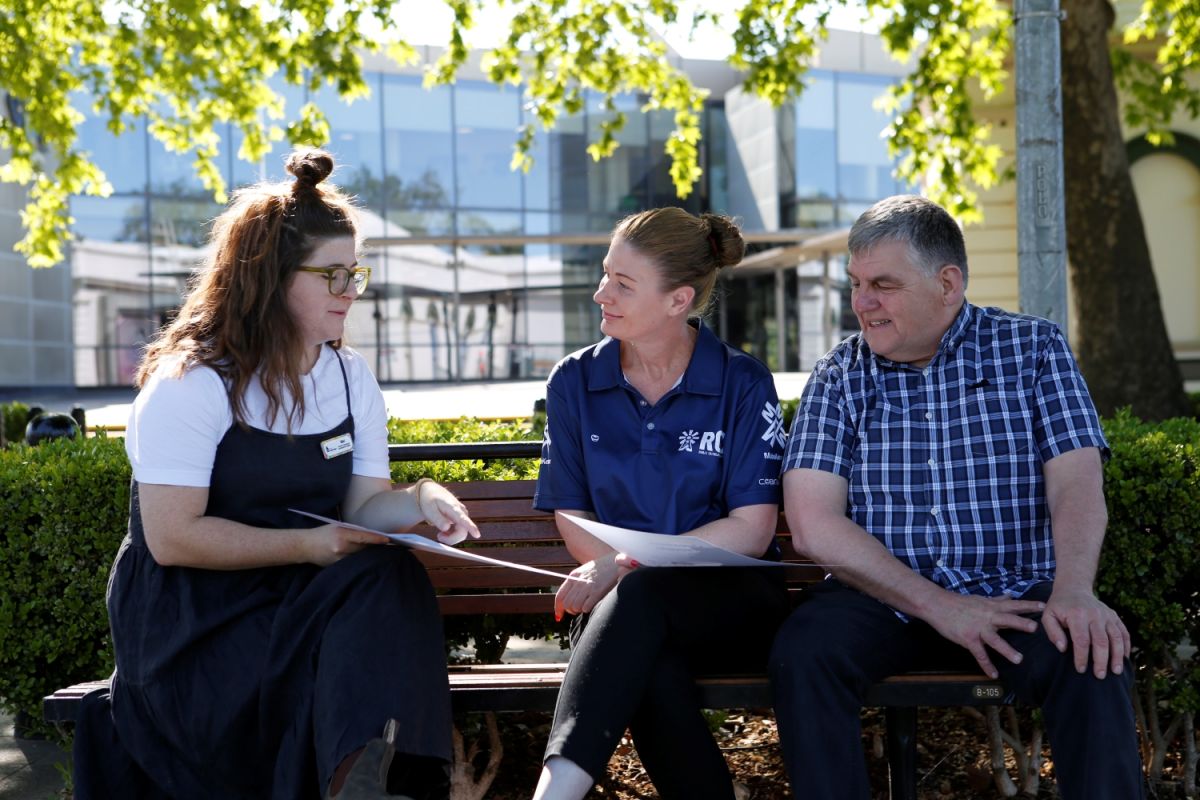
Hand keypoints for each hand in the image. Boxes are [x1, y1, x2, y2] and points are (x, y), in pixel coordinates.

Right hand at [303, 523, 389, 566]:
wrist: (304, 546)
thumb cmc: (322, 533)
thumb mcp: (337, 527)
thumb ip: (352, 531)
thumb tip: (369, 535)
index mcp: (341, 535)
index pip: (363, 537)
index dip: (376, 539)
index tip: (387, 540)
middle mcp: (341, 547)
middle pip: (363, 549)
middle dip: (373, 547)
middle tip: (386, 545)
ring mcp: (339, 559)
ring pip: (359, 558)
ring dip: (366, 555)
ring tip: (376, 553)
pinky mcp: (336, 566)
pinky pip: (351, 563)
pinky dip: (357, 561)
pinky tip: (363, 560)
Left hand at [414, 481, 480, 544]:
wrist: (432, 492)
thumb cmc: (430, 500)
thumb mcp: (429, 509)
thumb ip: (438, 519)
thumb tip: (446, 528)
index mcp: (453, 508)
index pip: (463, 519)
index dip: (470, 527)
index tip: (477, 534)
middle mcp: (461, 512)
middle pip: (462, 531)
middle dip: (451, 539)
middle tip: (439, 536)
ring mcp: (462, 515)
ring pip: (462, 533)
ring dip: (451, 537)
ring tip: (440, 534)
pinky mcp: (461, 519)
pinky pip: (460, 531)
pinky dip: (451, 535)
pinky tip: (444, 531)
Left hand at [553, 553, 638, 620]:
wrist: (616, 561)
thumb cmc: (601, 568)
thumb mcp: (584, 572)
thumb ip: (575, 583)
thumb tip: (568, 599)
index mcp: (573, 576)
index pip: (560, 596)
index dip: (558, 608)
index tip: (559, 616)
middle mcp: (578, 581)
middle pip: (566, 604)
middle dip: (570, 610)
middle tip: (577, 610)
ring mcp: (588, 586)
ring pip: (575, 606)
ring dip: (579, 610)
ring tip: (585, 607)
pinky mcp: (598, 591)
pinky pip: (585, 607)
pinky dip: (587, 609)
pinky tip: (592, 605)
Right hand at [925, 592, 1046, 678]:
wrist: (937, 605)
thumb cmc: (959, 602)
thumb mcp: (980, 599)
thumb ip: (997, 600)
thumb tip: (1010, 595)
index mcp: (992, 607)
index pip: (1013, 605)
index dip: (1028, 605)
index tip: (1043, 606)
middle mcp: (987, 617)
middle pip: (1007, 619)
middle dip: (1021, 623)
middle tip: (1035, 627)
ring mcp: (978, 628)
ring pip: (994, 639)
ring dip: (1007, 649)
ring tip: (1019, 659)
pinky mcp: (968, 639)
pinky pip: (979, 654)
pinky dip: (986, 665)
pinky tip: (993, 674)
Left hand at [1042, 586, 1130, 678]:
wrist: (1074, 588)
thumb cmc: (1059, 606)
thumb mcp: (1048, 616)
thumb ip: (1052, 632)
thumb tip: (1062, 648)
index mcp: (1077, 615)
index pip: (1082, 640)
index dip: (1082, 656)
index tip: (1080, 669)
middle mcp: (1094, 614)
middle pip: (1101, 641)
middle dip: (1101, 660)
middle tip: (1100, 676)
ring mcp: (1107, 615)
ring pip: (1116, 637)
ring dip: (1117, 656)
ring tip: (1116, 671)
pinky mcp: (1115, 616)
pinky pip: (1124, 632)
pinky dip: (1126, 646)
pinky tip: (1124, 658)